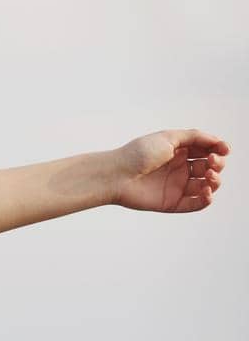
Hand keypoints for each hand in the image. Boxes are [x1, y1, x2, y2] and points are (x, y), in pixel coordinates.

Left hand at [111, 128, 228, 212]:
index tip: (224, 149)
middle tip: (211, 162)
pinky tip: (207, 191)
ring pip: (206, 186)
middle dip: (217, 164)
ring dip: (215, 181)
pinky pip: (195, 204)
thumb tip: (218, 142)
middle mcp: (179, 169)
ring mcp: (176, 186)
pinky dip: (206, 199)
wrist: (116, 174)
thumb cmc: (138, 153)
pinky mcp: (171, 203)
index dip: (218, 150)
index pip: (206, 151)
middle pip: (210, 168)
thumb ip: (194, 136)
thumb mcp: (168, 137)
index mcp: (178, 152)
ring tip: (209, 176)